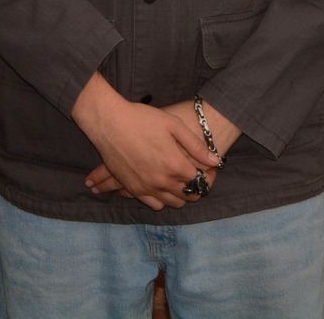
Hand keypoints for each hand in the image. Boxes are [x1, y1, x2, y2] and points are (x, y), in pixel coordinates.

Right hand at [87, 98, 240, 198]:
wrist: (108, 122)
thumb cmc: (141, 118)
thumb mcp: (173, 125)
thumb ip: (196, 145)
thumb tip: (215, 161)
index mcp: (175, 165)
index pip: (201, 181)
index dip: (208, 176)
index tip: (207, 169)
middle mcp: (162, 181)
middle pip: (189, 196)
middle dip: (197, 188)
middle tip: (196, 175)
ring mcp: (146, 187)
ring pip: (172, 203)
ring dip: (180, 195)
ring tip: (179, 181)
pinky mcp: (133, 189)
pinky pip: (153, 204)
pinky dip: (162, 199)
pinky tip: (162, 186)